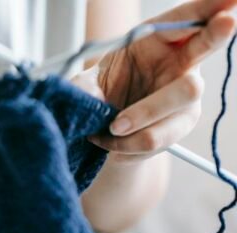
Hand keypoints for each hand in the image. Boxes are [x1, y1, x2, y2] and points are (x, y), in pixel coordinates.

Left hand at [75, 0, 236, 162]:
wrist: (102, 134)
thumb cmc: (99, 96)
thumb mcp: (85, 87)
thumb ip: (84, 89)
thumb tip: (82, 98)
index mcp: (154, 41)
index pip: (184, 19)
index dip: (208, 5)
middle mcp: (179, 62)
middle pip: (204, 47)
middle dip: (216, 34)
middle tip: (226, 21)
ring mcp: (185, 95)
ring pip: (182, 98)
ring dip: (142, 117)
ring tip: (111, 128)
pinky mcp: (181, 125)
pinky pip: (161, 137)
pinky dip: (129, 146)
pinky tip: (111, 145)